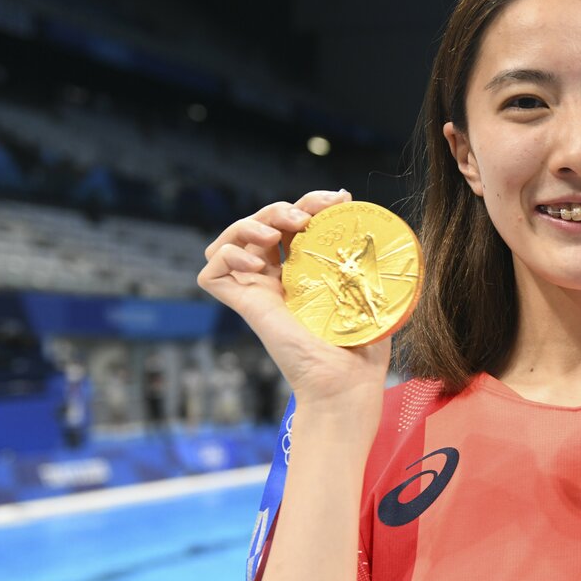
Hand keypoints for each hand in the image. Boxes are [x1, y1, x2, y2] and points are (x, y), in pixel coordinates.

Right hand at [197, 189, 390, 406]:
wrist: (347, 381)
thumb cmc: (363, 344)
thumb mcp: (369, 288)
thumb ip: (363, 255)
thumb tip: (366, 217)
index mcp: (308, 271)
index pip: (298, 223)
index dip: (312, 203)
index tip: (340, 199)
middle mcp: (279, 278)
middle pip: (265, 223)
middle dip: (284, 206)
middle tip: (309, 216)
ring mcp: (259, 291)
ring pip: (232, 239)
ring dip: (250, 222)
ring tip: (278, 233)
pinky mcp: (244, 306)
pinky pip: (211, 272)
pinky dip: (226, 255)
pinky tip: (256, 264)